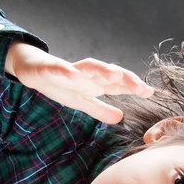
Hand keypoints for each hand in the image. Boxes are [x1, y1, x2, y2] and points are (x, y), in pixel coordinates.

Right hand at [5, 41, 154, 123]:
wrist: (33, 70)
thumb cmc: (61, 85)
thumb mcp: (82, 101)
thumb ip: (100, 109)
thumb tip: (120, 117)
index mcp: (95, 82)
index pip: (118, 84)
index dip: (133, 87)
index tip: (150, 92)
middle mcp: (86, 74)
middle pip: (109, 73)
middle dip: (125, 78)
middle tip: (140, 87)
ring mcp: (69, 69)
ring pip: (88, 66)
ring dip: (101, 69)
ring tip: (114, 75)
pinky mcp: (49, 67)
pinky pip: (59, 68)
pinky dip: (66, 70)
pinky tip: (74, 74)